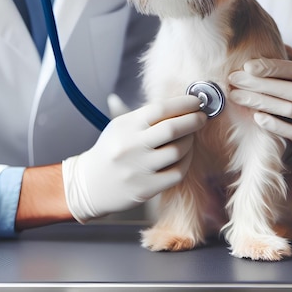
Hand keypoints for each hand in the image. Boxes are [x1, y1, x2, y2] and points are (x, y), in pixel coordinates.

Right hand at [62, 96, 206, 221]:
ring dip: (190, 141)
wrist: (90, 184)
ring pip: (178, 151)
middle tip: (202, 117)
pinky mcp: (146, 189)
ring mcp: (139, 169)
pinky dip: (186, 160)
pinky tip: (185, 154)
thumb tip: (182, 105)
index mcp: (126, 126)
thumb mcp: (121, 125)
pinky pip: (177, 172)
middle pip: (172, 129)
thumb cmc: (112, 149)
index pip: (160, 109)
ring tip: (190, 136)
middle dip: (193, 120)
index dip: (183, 104)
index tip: (197, 102)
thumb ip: (147, 116)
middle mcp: (132, 147)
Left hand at [228, 58, 291, 161]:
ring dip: (259, 102)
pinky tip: (255, 117)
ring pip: (287, 109)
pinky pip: (289, 131)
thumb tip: (276, 40)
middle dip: (259, 84)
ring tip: (235, 96)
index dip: (271, 67)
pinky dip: (272, 124)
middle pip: (289, 89)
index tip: (246, 66)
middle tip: (234, 79)